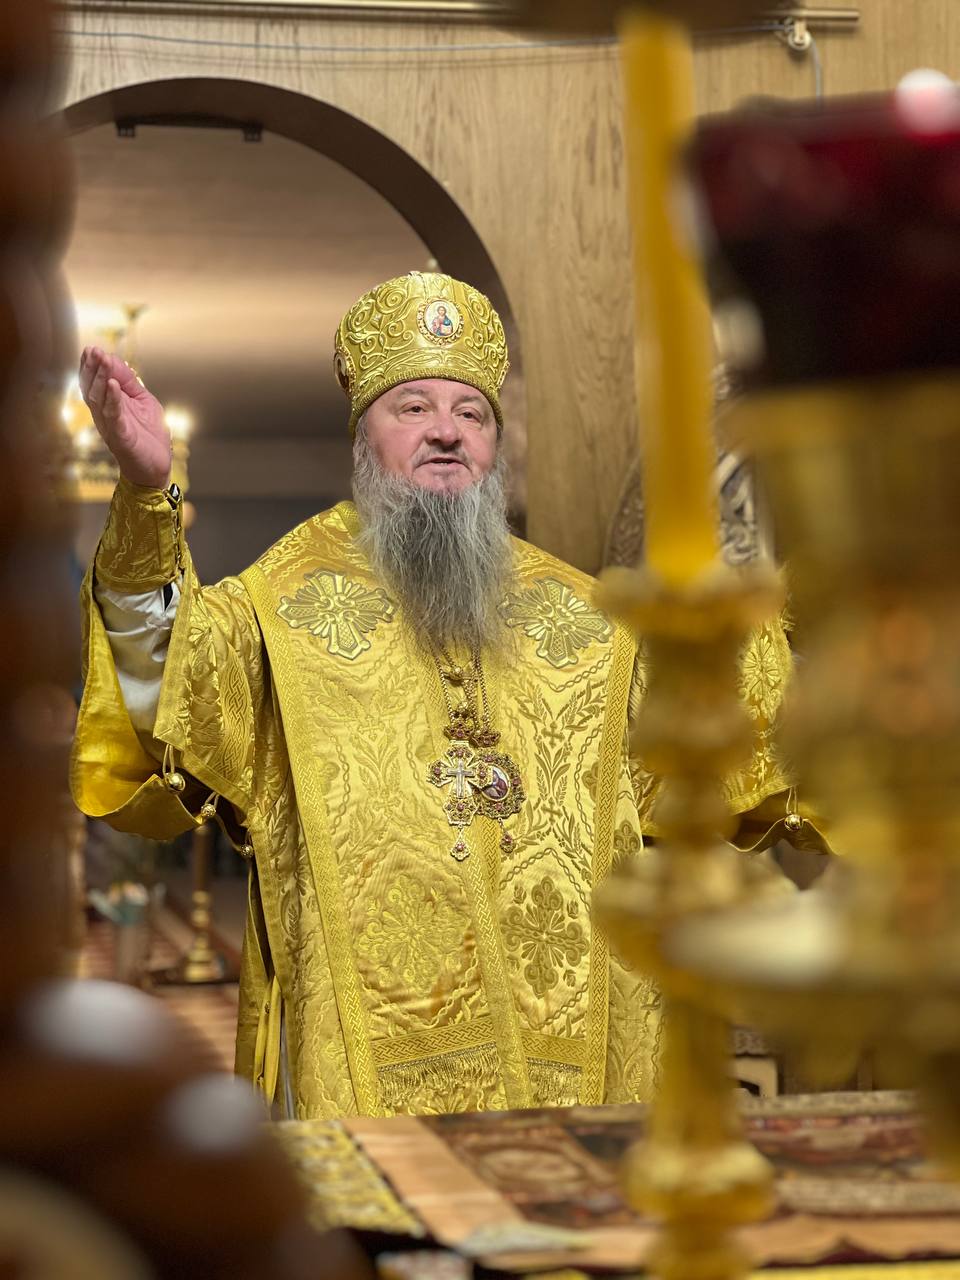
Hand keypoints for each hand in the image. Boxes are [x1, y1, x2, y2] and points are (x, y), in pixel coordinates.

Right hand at [79, 347, 171, 489]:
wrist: (157, 467)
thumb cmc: (148, 435)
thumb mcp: (142, 401)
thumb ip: (129, 382)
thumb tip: (114, 359)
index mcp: (108, 406)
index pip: (93, 383)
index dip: (91, 366)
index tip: (91, 349)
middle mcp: (104, 415)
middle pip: (92, 388)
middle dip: (92, 368)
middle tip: (93, 351)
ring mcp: (111, 426)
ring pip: (99, 400)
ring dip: (101, 378)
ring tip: (103, 361)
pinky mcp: (121, 437)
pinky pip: (113, 416)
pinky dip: (113, 400)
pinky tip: (113, 385)